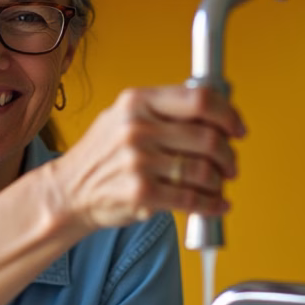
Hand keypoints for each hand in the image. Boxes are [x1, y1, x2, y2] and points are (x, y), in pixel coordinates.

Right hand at [47, 85, 246, 230]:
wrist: (68, 191)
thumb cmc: (101, 155)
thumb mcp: (122, 116)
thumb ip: (162, 110)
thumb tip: (214, 111)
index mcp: (137, 101)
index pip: (199, 99)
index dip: (228, 115)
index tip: (237, 129)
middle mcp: (137, 128)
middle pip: (208, 138)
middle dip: (228, 155)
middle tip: (231, 164)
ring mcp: (139, 162)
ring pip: (203, 170)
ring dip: (220, 181)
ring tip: (218, 184)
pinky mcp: (142, 194)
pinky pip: (192, 199)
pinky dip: (211, 204)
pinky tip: (215, 204)